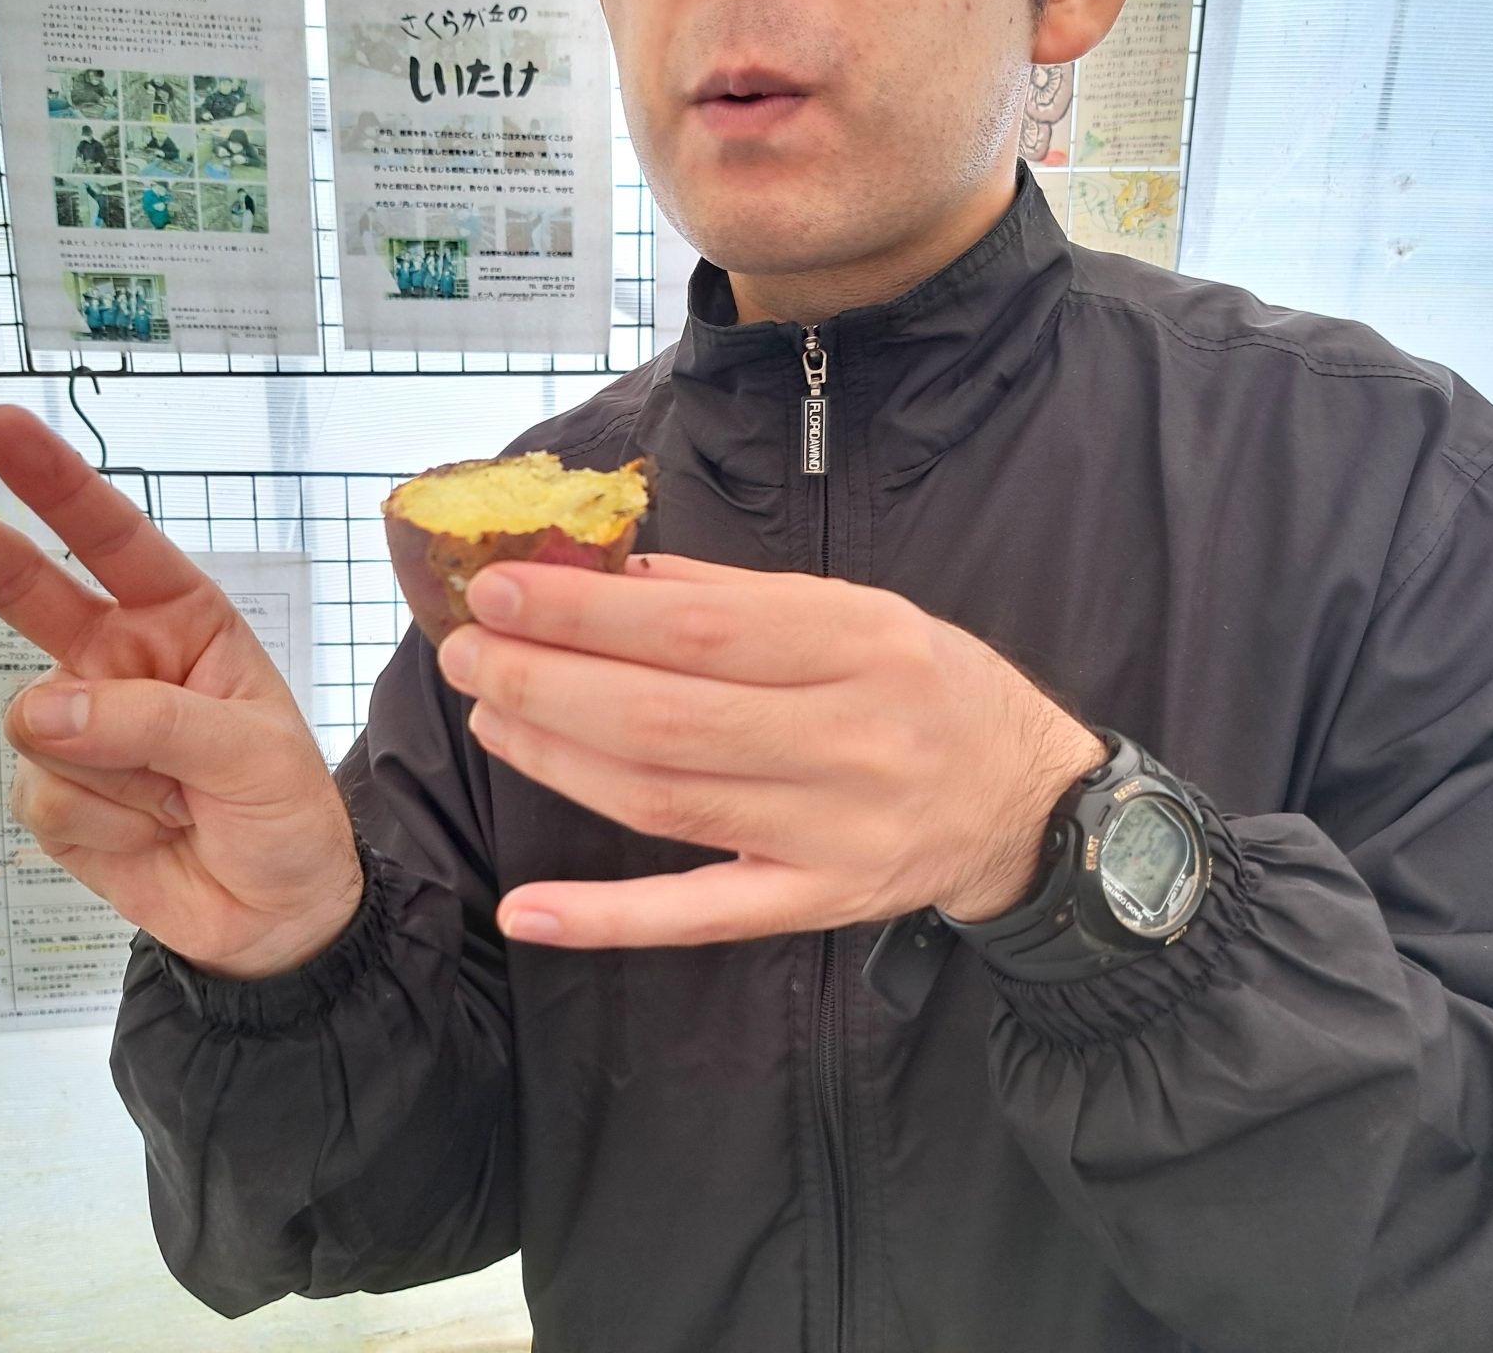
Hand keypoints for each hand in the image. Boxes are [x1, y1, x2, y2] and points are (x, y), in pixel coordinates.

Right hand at [0, 406, 360, 979]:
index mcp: (182, 622)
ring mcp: (78, 728)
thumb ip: (157, 720)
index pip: (112, 543)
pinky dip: (99, 825)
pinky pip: (40, 797)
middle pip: (18, 588)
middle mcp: (119, 660)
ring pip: (39, 726)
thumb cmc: (285, 812)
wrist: (276, 914)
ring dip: (115, 775)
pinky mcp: (53, 796)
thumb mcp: (255, 754)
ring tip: (180, 802)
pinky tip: (148, 833)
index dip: (54, 486)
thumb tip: (44, 709)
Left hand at [437, 555, 1106, 947]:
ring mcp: (832, 832)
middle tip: (467, 653)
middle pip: (666, 716)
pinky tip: (527, 910)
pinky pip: (700, 916)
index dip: (587, 610)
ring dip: (557, 761)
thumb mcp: (865, 610)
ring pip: (665, 800)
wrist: (1025, 802)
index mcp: (863, 643)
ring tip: (489, 718)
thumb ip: (745, 593)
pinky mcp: (817, 903)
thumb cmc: (934, 688)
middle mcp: (850, 738)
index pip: (699, 625)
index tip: (500, 589)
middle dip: (546, 681)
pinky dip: (607, 919)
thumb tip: (623, 574)